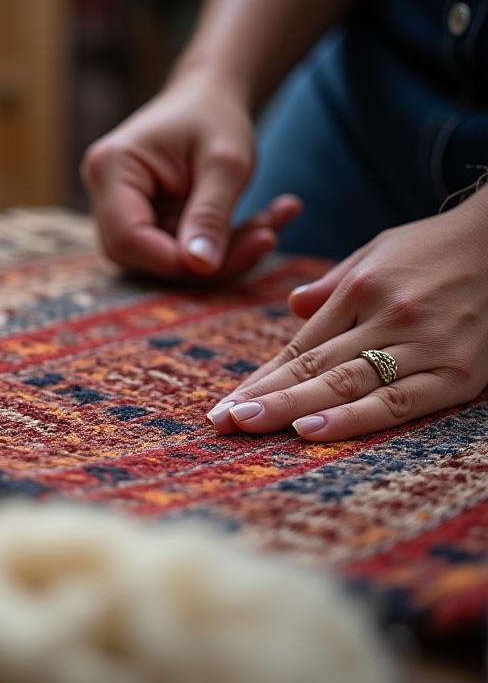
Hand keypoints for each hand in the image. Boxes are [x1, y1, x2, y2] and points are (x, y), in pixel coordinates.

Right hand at [81, 69, 300, 279]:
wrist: (211, 95)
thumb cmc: (215, 116)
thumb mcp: (226, 163)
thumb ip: (211, 215)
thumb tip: (201, 268)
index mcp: (111, 168)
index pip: (127, 238)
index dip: (172, 260)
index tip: (226, 257)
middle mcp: (104, 192)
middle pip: (141, 255)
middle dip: (204, 262)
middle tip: (265, 238)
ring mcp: (122, 210)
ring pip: (164, 259)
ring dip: (221, 256)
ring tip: (271, 226)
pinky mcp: (146, 221)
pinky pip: (179, 251)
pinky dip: (222, 246)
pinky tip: (264, 224)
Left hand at [207, 195, 487, 440]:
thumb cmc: (434, 251)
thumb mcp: (377, 251)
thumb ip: (334, 284)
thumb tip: (294, 306)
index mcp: (362, 288)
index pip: (301, 345)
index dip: (262, 378)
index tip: (226, 403)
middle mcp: (388, 315)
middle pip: (316, 367)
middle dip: (266, 397)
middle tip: (224, 422)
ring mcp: (424, 344)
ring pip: (349, 386)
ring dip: (295, 410)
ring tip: (252, 427)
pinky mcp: (459, 372)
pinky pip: (400, 404)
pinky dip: (355, 419)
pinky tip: (315, 432)